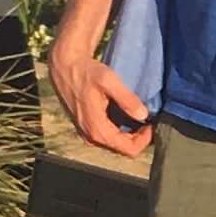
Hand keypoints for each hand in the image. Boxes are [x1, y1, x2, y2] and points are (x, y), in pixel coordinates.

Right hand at [47, 32, 152, 159]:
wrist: (64, 66)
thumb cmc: (86, 71)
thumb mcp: (109, 81)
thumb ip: (127, 99)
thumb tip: (144, 115)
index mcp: (97, 129)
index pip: (129, 149)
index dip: (145, 140)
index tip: (151, 123)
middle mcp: (90, 137)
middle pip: (123, 149)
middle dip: (138, 137)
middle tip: (147, 119)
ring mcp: (86, 134)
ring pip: (115, 144)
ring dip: (129, 134)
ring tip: (137, 116)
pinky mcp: (84, 128)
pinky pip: (107, 137)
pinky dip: (119, 129)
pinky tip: (124, 114)